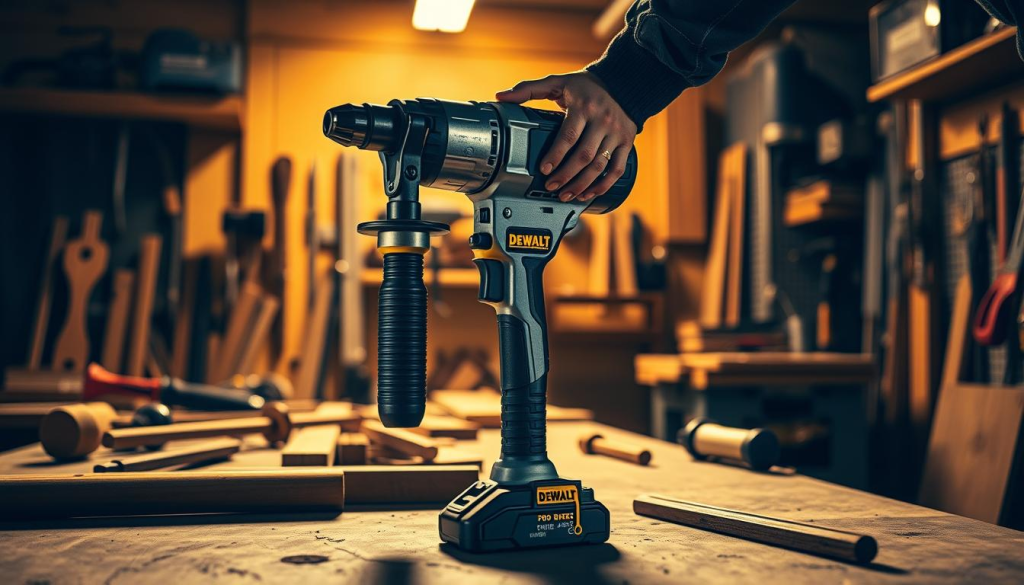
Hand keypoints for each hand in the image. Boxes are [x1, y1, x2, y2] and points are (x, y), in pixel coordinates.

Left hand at [496, 71, 635, 202]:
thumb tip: (501, 96)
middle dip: (566, 175)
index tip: (544, 169)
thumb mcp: (558, 82)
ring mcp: (617, 134)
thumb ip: (529, 89)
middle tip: (551, 186)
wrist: (622, 83)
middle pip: (584, 156)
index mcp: (584, 107)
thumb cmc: (586, 86)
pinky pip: (617, 169)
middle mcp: (603, 121)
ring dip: (582, 185)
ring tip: (566, 195)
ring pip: (600, 166)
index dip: (556, 155)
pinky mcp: (627, 143)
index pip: (569, 136)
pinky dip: (603, 185)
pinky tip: (588, 193)